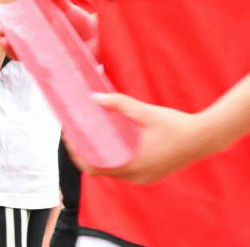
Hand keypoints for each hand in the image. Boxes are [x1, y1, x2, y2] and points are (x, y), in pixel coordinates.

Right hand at [0, 0, 97, 59]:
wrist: (99, 39)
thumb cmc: (80, 22)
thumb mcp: (66, 6)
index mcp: (33, 26)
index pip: (12, 26)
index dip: (2, 25)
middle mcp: (34, 41)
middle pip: (11, 41)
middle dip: (1, 38)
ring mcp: (42, 53)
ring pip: (20, 54)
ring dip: (10, 50)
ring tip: (5, 43)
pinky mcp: (51, 64)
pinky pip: (36, 66)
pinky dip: (28, 62)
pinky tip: (24, 56)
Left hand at [72, 93, 210, 183]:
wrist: (205, 137)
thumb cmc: (176, 125)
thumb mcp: (145, 112)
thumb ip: (119, 104)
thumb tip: (94, 98)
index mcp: (132, 166)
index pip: (94, 168)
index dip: (78, 155)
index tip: (70, 138)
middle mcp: (137, 177)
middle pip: (101, 169)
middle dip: (86, 153)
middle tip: (76, 133)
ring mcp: (145, 177)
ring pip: (113, 170)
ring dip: (100, 156)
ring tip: (89, 136)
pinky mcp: (152, 173)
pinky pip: (126, 170)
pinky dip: (115, 159)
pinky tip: (111, 143)